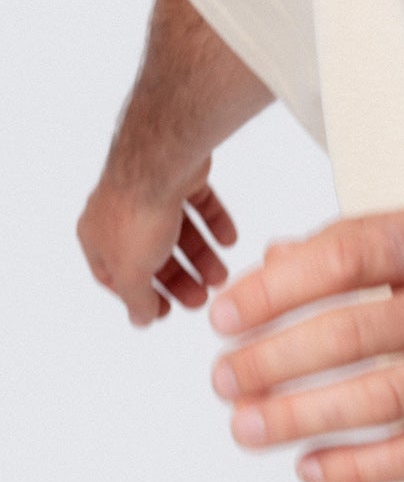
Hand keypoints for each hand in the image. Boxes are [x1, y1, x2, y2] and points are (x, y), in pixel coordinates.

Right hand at [78, 156, 238, 326]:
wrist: (163, 161)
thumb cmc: (137, 217)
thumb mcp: (131, 273)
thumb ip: (136, 299)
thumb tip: (141, 320)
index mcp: (97, 235)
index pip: (114, 275)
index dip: (139, 296)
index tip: (164, 311)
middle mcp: (119, 211)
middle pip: (150, 254)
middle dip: (177, 279)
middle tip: (201, 299)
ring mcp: (150, 190)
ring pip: (177, 231)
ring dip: (200, 256)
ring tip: (221, 276)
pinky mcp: (180, 175)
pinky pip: (199, 205)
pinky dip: (214, 223)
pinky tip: (229, 241)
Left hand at [207, 203, 403, 481]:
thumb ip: (375, 245)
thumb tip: (277, 262)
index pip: (351, 254)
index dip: (278, 285)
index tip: (226, 311)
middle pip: (354, 334)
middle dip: (272, 359)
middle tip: (221, 377)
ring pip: (379, 400)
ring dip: (299, 417)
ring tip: (245, 426)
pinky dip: (359, 466)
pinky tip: (311, 467)